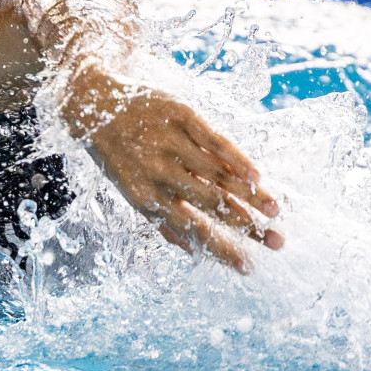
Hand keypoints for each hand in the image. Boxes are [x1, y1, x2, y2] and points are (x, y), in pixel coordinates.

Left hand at [63, 68, 284, 272]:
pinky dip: (236, 158)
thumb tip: (190, 251)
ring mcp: (169, 142)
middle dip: (247, 225)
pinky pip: (214, 139)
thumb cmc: (119, 155)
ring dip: (250, 195)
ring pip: (216, 173)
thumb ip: (161, 219)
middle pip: (211, 203)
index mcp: (146, 196)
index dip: (221, 249)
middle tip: (278, 241)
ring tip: (275, 210)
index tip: (248, 266)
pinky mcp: (179, 115)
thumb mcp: (131, 191)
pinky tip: (256, 175)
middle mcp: (157, 171)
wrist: (92, 103)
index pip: (191, 228)